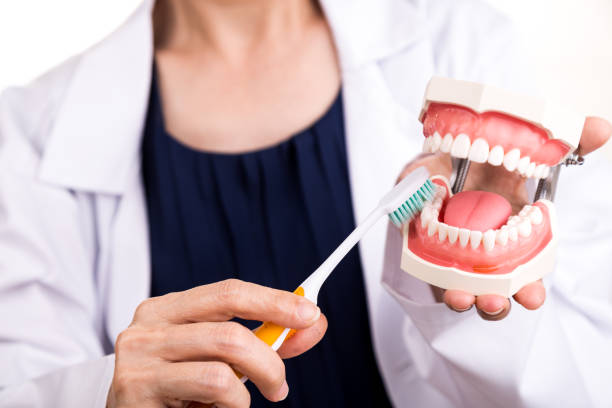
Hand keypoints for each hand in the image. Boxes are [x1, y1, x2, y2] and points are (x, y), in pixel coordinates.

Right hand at [106, 279, 326, 407]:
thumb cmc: (179, 388)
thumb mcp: (219, 358)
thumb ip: (263, 339)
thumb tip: (314, 323)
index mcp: (167, 309)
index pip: (228, 292)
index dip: (274, 301)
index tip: (311, 314)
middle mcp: (148, 327)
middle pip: (230, 330)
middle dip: (271, 359)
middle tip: (280, 385)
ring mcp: (138, 358)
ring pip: (224, 363)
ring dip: (253, 386)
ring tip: (246, 402)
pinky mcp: (136, 390)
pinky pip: (213, 388)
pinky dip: (234, 404)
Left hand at [399, 116, 611, 320]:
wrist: (434, 164)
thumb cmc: (480, 165)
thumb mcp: (516, 150)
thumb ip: (558, 144)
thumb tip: (602, 129)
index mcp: (513, 236)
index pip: (528, 270)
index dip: (532, 287)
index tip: (532, 295)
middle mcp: (488, 253)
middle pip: (497, 290)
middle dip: (499, 302)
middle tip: (495, 301)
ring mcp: (458, 257)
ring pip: (467, 290)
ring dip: (467, 300)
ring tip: (463, 299)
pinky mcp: (431, 254)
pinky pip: (435, 274)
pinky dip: (438, 280)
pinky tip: (441, 280)